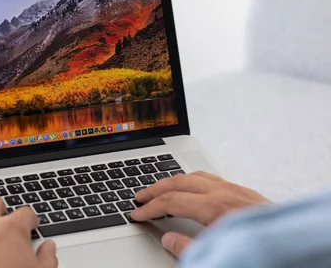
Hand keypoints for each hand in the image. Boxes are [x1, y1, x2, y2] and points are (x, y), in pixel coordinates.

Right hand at [129, 171, 269, 257]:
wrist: (295, 249)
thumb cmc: (259, 252)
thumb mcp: (218, 255)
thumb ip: (188, 248)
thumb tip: (168, 239)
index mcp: (214, 207)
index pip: (170, 202)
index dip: (149, 208)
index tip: (136, 214)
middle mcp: (224, 193)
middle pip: (179, 182)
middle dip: (155, 189)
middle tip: (139, 197)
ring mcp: (236, 190)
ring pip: (195, 175)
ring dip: (173, 181)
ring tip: (160, 189)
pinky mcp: (246, 192)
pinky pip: (211, 177)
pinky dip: (193, 179)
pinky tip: (191, 185)